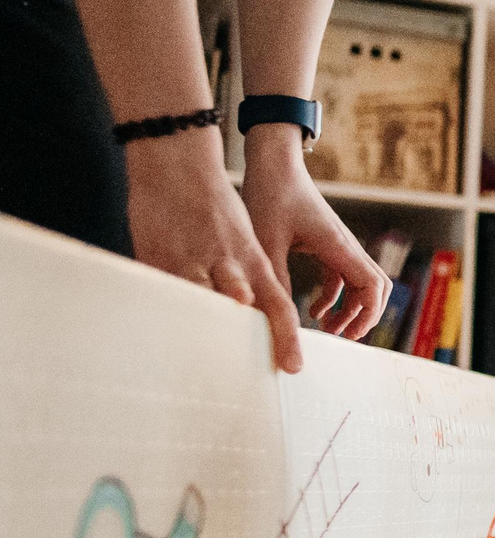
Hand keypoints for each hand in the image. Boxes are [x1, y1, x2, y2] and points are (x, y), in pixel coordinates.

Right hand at [121, 126, 307, 372]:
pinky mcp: (159, 259)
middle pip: (243, 311)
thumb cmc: (212, 208)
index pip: (278, 305)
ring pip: (204, 301)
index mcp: (253, 261)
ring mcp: (191, 262)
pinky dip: (167, 310)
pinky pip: (164, 291)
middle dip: (246, 340)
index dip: (286, 336)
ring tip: (209, 354)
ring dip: (208, 324)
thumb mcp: (241, 241)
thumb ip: (246, 279)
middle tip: (251, 372)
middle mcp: (228, 265)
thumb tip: (250, 315)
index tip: (294, 367)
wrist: (178, 166)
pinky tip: (164, 332)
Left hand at [239, 127, 388, 346]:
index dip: (368, 315)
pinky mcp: (326, 244)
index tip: (347, 336)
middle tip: (342, 338)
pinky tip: (313, 311)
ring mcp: (338, 246)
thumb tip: (273, 316)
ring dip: (350, 309)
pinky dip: (334, 298)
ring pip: (360, 284)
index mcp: (338, 246)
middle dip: (364, 316)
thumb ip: (274, 279)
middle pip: (375, 288)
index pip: (372, 286)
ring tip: (328, 331)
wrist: (273, 164)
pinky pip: (341, 277)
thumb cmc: (271, 195)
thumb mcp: (267, 242)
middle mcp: (345, 246)